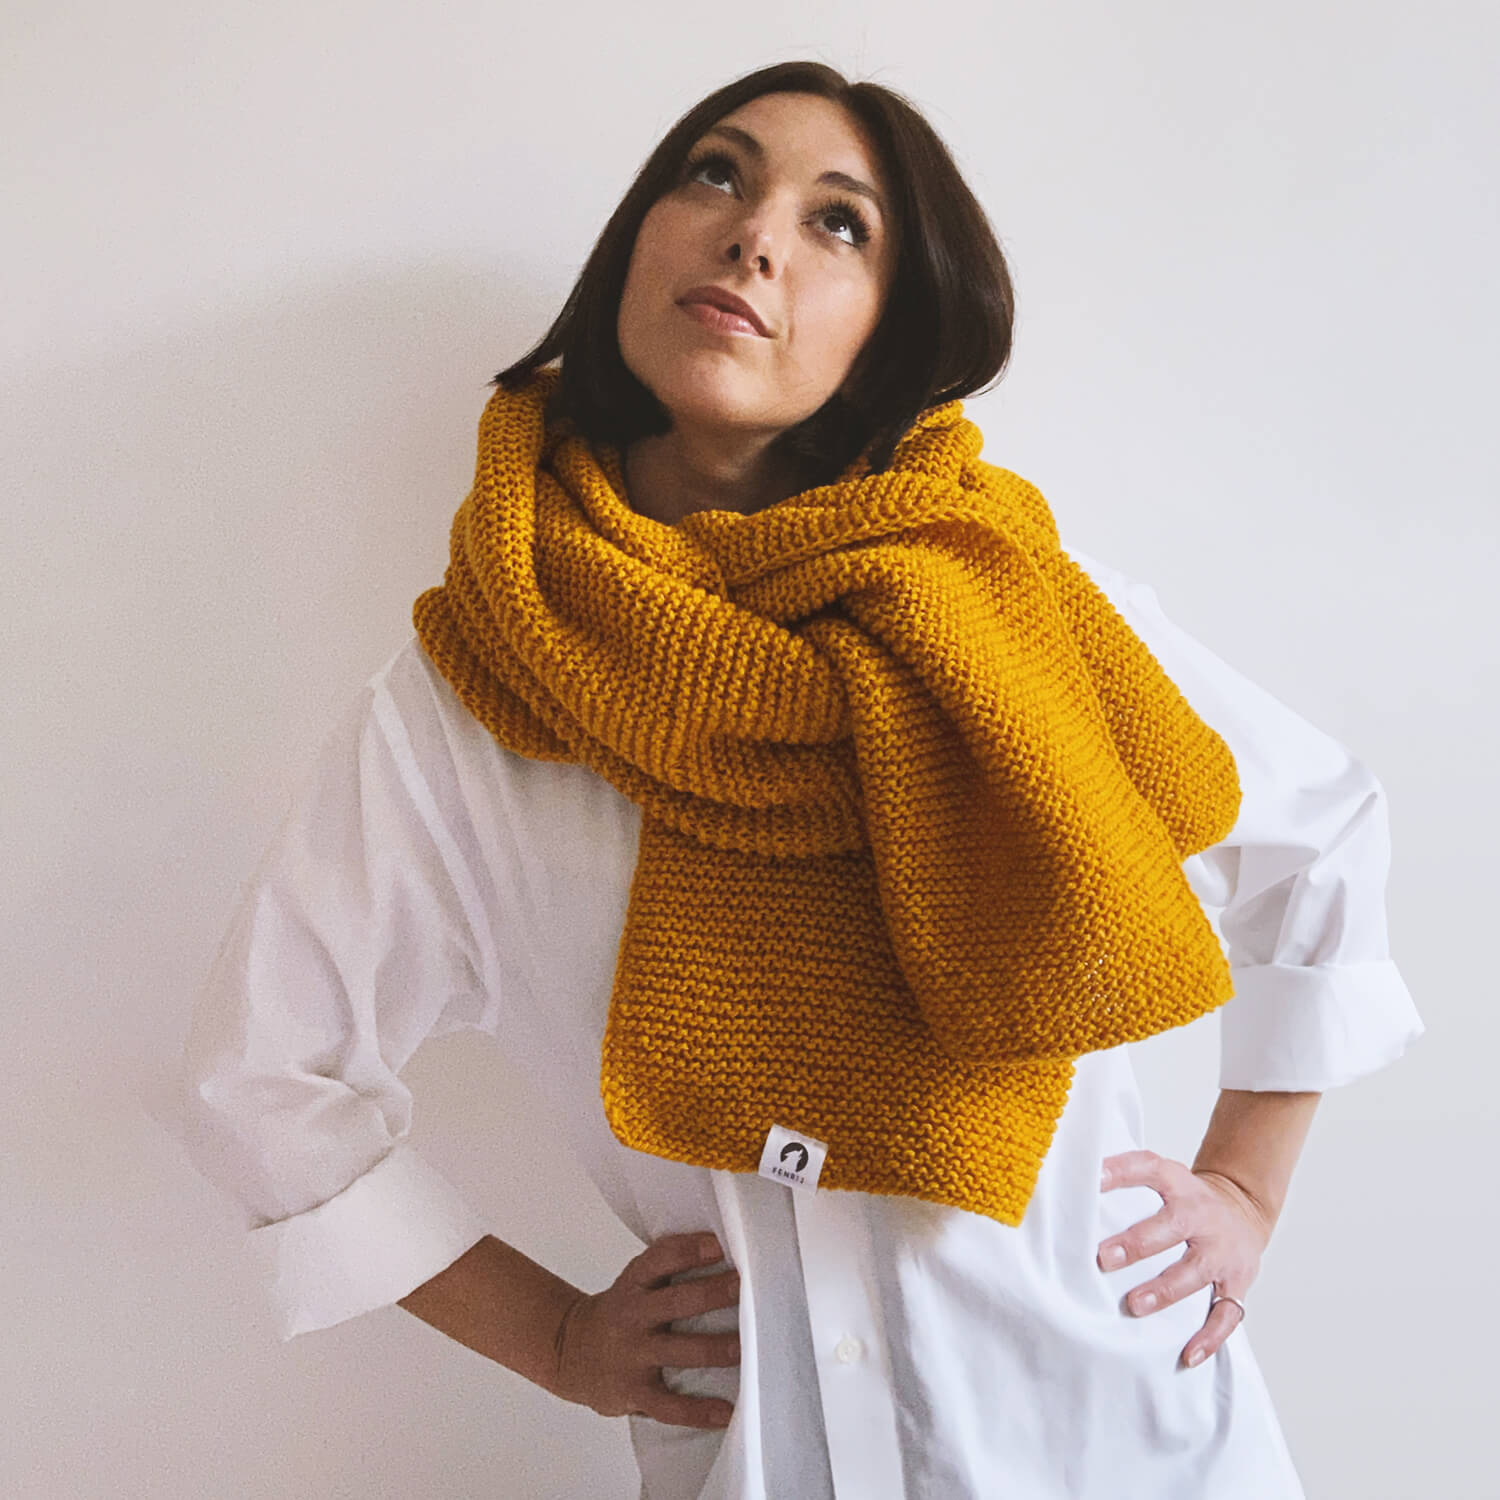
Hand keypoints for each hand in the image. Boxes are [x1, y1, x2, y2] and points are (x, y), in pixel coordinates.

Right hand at [551, 1232, 741, 1428]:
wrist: (569, 1351)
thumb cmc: (621, 1313)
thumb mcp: (635, 1282)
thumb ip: (668, 1268)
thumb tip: (723, 1252)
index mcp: (635, 1283)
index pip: (660, 1259)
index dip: (688, 1251)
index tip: (718, 1245)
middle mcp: (634, 1315)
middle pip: (675, 1302)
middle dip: (711, 1294)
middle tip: (742, 1288)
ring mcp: (633, 1354)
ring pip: (678, 1351)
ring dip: (714, 1349)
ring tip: (745, 1347)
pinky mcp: (634, 1391)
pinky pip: (668, 1405)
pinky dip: (697, 1411)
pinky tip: (724, 1412)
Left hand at [1097, 1149, 1272, 1368]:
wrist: (1242, 1208)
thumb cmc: (1186, 1197)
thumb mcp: (1162, 1174)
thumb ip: (1124, 1173)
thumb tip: (1074, 1176)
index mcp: (1179, 1183)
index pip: (1150, 1169)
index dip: (1122, 1171)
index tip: (1093, 1179)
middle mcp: (1202, 1215)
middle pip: (1172, 1225)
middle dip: (1137, 1243)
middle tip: (1103, 1258)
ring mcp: (1221, 1251)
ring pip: (1195, 1271)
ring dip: (1165, 1290)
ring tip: (1134, 1305)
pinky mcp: (1237, 1283)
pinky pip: (1226, 1313)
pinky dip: (1209, 1337)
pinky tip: (1187, 1354)